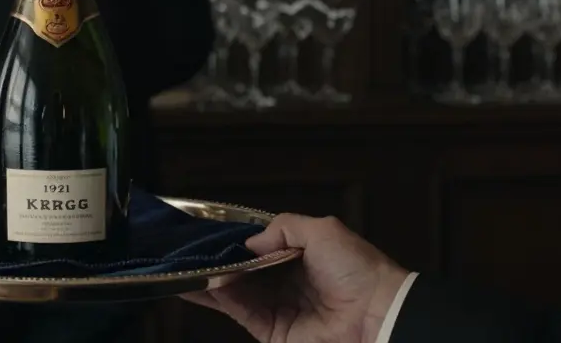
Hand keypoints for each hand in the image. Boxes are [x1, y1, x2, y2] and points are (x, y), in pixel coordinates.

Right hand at [182, 213, 410, 342]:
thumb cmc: (355, 267)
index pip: (260, 248)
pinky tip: (201, 283)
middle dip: (217, 261)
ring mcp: (278, 308)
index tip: (208, 231)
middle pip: (243, 272)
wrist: (377, 315)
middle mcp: (286, 282)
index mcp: (301, 257)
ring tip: (183, 266)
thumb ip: (283, 228)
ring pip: (236, 292)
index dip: (236, 241)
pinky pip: (241, 313)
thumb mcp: (322, 230)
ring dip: (211, 280)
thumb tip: (248, 243)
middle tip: (187, 250)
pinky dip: (220, 298)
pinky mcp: (272, 332)